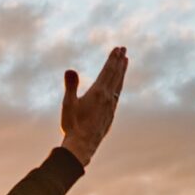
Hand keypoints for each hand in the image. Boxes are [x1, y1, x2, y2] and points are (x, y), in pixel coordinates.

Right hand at [59, 46, 126, 167]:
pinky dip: (119, 86)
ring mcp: (111, 107)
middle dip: (120, 62)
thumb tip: (70, 70)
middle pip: (116, 75)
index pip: (108, 71)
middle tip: (124, 50)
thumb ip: (71, 86)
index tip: (118, 48)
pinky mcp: (110, 115)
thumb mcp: (68, 104)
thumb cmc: (73, 125)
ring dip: (122, 72)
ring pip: (119, 85)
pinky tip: (117, 87)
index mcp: (98, 92)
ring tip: (125, 62)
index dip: (113, 59)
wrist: (82, 146)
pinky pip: (117, 95)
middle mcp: (108, 98)